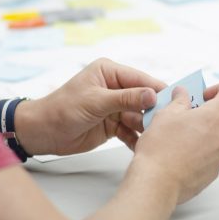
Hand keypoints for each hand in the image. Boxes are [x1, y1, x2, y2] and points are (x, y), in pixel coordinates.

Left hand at [16, 58, 165, 155]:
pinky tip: (143, 147)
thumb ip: (126, 99)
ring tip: (157, 138)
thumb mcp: (95, 101)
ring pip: (139, 117)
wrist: (42, 133)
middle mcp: (115, 87)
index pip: (141, 79)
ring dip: (146, 128)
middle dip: (154, 112)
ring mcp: (115, 107)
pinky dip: (136, 139)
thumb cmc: (62, 109)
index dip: (158, 90)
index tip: (176, 101)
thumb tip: (152, 95)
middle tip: (169, 124)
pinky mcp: (113, 125)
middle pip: (143, 99)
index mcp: (110, 72)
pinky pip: (131, 131)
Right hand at [131, 83, 218, 203]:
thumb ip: (179, 101)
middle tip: (199, 112)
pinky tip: (184, 153)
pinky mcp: (214, 171)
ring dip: (211, 130)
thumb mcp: (165, 115)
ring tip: (186, 134)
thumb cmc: (159, 148)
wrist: (156, 183)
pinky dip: (205, 149)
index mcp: (213, 117)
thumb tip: (182, 93)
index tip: (205, 96)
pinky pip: (215, 154)